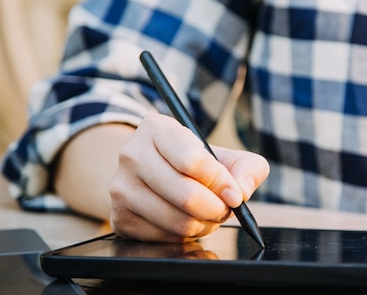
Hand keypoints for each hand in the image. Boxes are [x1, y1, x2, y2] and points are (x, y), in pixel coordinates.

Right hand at [109, 113, 268, 241]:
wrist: (152, 173)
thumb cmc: (194, 163)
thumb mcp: (225, 155)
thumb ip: (247, 167)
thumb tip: (241, 191)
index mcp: (157, 128)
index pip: (193, 161)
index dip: (220, 182)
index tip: (234, 193)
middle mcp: (132, 154)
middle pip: (186, 194)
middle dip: (216, 208)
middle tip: (225, 209)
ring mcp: (121, 187)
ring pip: (177, 220)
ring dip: (204, 224)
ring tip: (209, 215)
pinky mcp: (120, 218)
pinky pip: (164, 237)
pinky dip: (185, 235)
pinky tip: (188, 221)